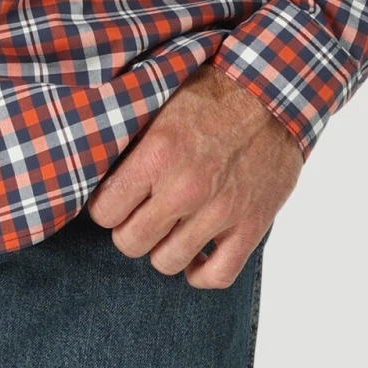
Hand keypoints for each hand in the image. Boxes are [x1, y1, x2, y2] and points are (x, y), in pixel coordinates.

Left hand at [86, 63, 302, 287]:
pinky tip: (195, 254)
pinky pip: (218, 275)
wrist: (272, 92)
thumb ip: (130, 139)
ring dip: (162, 248)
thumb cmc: (212, 93)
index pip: (105, 212)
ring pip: (168, 262)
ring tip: (167, 228)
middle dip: (129, 228)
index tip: (113, 198)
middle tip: (138, 213)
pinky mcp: (251, 225)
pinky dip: (201, 273)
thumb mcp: (160, 102)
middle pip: (131, 242)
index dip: (104, 206)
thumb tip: (95, 162)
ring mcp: (221, 212)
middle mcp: (186, 188)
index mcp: (158, 154)